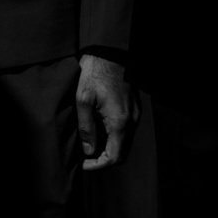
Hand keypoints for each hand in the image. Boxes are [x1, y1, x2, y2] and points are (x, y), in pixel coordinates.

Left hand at [74, 54, 136, 169]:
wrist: (111, 52)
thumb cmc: (95, 73)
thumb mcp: (83, 99)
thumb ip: (86, 128)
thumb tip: (88, 150)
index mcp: (119, 121)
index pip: (114, 157)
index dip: (98, 166)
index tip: (83, 164)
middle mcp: (131, 120)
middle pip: (121, 153)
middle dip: (103, 159)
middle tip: (85, 157)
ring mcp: (135, 114)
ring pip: (124, 142)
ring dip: (109, 148)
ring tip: (90, 143)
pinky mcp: (133, 108)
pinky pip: (126, 130)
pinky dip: (114, 137)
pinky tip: (99, 130)